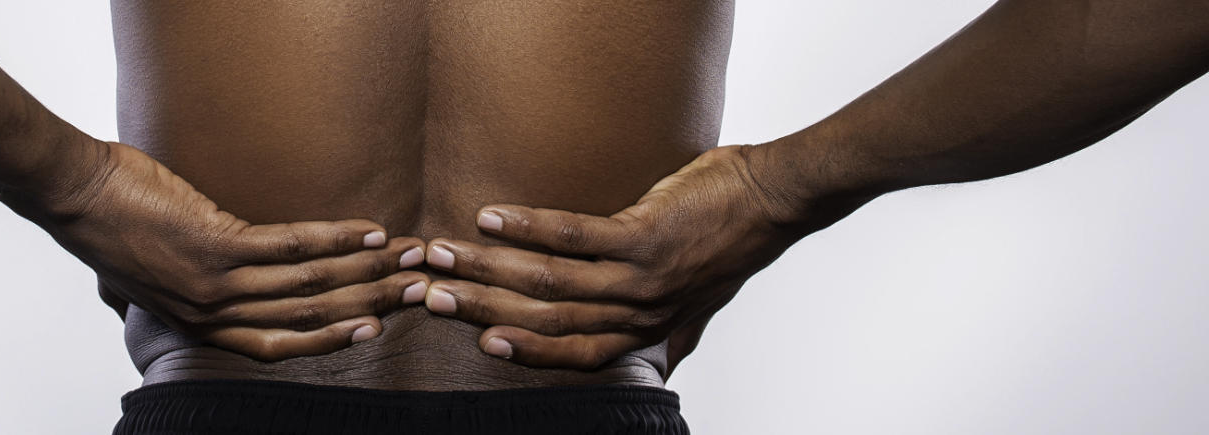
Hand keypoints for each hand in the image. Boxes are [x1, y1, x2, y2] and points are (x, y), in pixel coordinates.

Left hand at [0, 139, 428, 361]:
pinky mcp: (215, 247)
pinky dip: (333, 239)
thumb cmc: (109, 224)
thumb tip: (211, 282)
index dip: (332, 338)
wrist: (73, 195)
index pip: (279, 344)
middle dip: (367, 302)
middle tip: (414, 289)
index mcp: (199, 325)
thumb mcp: (148, 274)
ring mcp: (214, 284)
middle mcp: (211, 314)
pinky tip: (365, 231)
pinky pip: (289, 248)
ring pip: (307, 286)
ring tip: (404, 256)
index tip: (374, 326)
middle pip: (307, 318)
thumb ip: (185, 289)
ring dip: (363, 269)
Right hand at [421, 145, 814, 368]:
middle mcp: (640, 312)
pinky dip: (527, 227)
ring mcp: (641, 276)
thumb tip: (665, 364)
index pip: (573, 352)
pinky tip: (492, 218)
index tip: (476, 337)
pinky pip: (573, 236)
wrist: (776, 199)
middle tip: (432, 292)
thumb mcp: (704, 303)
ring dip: (490, 267)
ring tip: (446, 252)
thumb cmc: (734, 241)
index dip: (522, 349)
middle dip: (483, 307)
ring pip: (550, 281)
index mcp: (646, 329)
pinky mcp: (644, 236)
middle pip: (548, 319)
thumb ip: (675, 333)